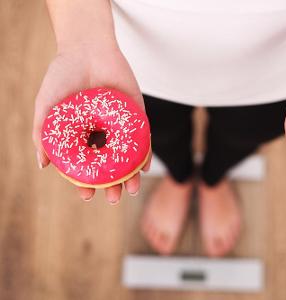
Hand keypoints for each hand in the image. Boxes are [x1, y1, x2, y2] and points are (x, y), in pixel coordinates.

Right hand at [32, 40, 150, 203]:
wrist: (87, 48)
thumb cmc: (62, 76)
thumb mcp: (47, 107)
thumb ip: (43, 134)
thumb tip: (43, 165)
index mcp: (81, 135)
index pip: (85, 165)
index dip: (86, 182)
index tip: (86, 196)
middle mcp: (102, 134)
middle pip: (109, 165)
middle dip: (112, 185)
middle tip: (114, 198)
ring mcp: (120, 126)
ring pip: (127, 157)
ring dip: (130, 175)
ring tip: (130, 190)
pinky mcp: (137, 115)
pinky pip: (143, 138)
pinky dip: (144, 154)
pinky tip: (143, 168)